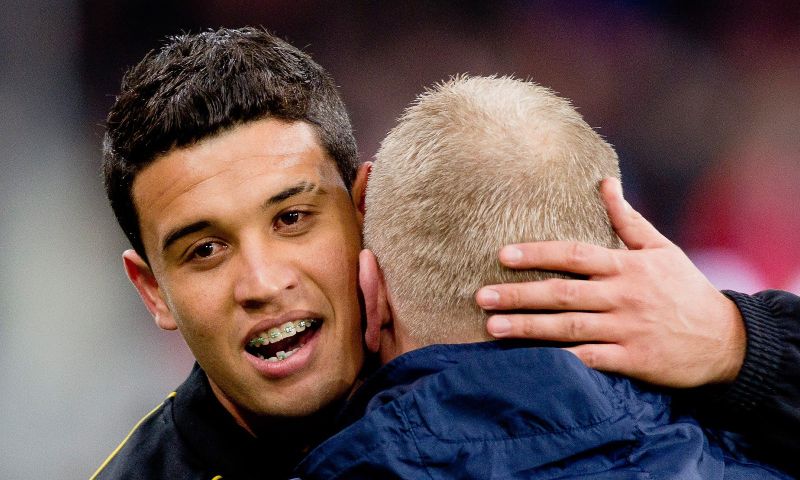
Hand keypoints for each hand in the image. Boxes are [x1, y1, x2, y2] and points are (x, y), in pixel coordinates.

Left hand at [475, 178, 745, 387]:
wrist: (726, 339)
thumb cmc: (685, 289)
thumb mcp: (661, 248)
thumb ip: (627, 219)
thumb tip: (604, 181)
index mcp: (626, 266)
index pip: (574, 255)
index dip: (537, 253)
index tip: (502, 255)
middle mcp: (623, 295)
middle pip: (562, 293)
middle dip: (519, 294)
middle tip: (481, 297)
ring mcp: (626, 329)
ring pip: (569, 327)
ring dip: (528, 328)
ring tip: (492, 328)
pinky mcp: (632, 360)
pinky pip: (590, 360)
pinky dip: (561, 359)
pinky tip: (530, 360)